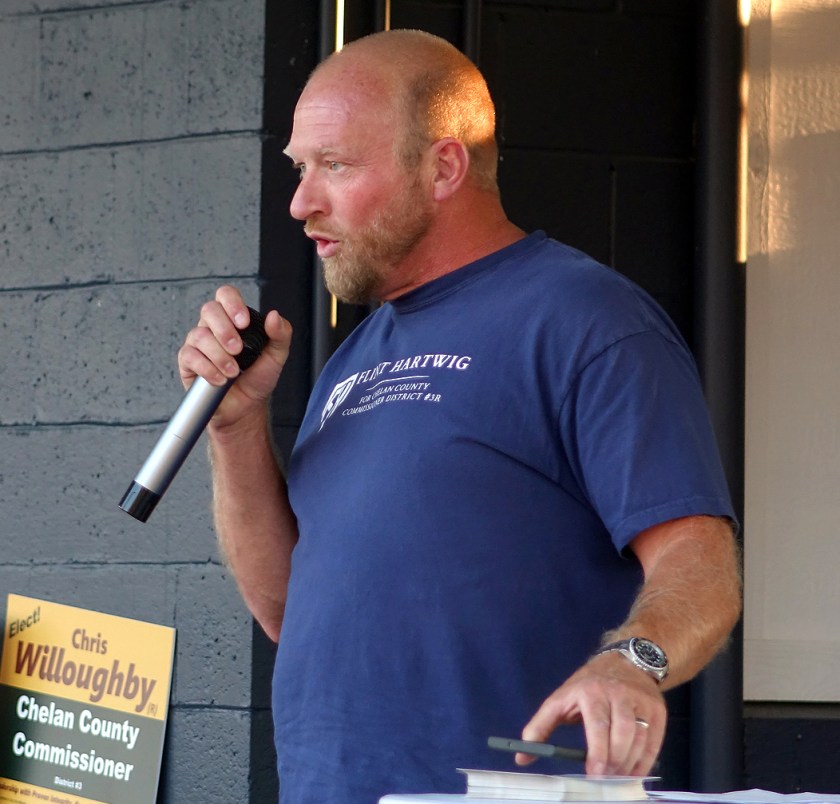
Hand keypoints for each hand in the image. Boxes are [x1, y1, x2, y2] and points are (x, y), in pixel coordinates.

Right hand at [177, 285, 291, 428]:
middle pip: (209, 310)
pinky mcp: (188, 362)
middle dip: (225, 330)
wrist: (245, 407)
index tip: (244, 322)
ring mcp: (198, 343)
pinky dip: (207, 368)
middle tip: (238, 350)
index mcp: (233, 319)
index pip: (226, 295)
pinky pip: (190, 356)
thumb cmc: (258, 379)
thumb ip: (280, 334)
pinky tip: (220, 379)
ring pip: (199, 335)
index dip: (232, 303)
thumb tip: (273, 315)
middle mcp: (213, 327)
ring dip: (219, 355)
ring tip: (233, 371)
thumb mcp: (277, 356)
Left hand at [517, 652, 665, 776]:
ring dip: (628, 764)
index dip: (597, 753)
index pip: (597, 725)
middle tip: (605, 780)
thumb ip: (540, 727)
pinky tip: (632, 772)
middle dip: (614, 762)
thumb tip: (522, 757)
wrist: (625, 661)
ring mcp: (641, 701)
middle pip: (622, 734)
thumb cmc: (588, 685)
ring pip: (640, 739)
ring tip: (616, 777)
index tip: (593, 775)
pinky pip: (654, 742)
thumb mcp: (561, 699)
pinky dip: (644, 762)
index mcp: (591, 690)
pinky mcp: (657, 710)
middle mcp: (619, 693)